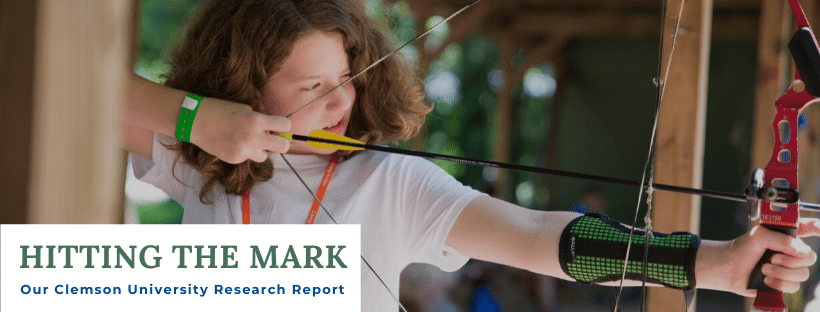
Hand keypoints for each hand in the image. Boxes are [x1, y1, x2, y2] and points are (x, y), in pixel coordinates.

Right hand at [191, 97, 290, 163]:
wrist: (194, 120)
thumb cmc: (219, 109)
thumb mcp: (243, 108)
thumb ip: (260, 119)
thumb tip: (272, 128)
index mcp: (256, 120)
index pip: (285, 126)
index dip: (283, 126)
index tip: (278, 126)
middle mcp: (253, 137)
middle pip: (283, 147)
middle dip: (280, 143)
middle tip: (272, 139)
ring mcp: (244, 150)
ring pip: (264, 156)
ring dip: (259, 149)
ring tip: (246, 140)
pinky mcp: (234, 159)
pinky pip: (246, 158)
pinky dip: (242, 152)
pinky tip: (231, 143)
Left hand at [696, 218, 819, 295]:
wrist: (729, 268)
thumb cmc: (742, 249)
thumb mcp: (758, 235)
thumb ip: (781, 239)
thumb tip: (801, 250)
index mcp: (786, 235)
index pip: (808, 228)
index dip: (817, 227)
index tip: (819, 229)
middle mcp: (791, 251)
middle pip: (810, 257)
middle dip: (791, 259)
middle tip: (772, 257)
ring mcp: (789, 268)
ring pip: (803, 274)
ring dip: (781, 272)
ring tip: (764, 268)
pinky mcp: (785, 283)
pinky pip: (794, 286)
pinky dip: (778, 283)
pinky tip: (765, 279)